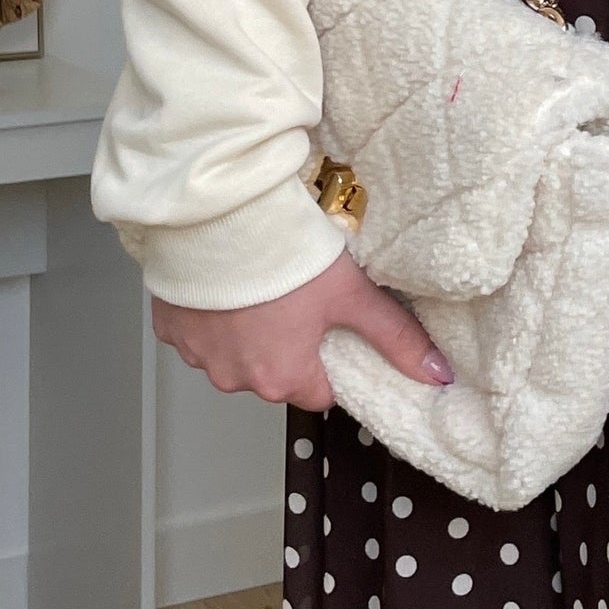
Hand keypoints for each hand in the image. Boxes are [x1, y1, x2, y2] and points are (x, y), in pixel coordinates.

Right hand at [152, 249, 452, 409]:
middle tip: (296, 299)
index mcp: (280, 378)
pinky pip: (198, 333)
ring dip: (247, 333)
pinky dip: (213, 316)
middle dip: (286, 346)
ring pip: (234, 355)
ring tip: (260, 287)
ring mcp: (196, 355)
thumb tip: (438, 376)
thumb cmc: (284, 255)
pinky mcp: (169, 328)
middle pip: (274, 375)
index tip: (330, 329)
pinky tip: (227, 286)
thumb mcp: (352, 295)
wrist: (219, 216)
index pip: (319, 392)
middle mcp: (233, 377)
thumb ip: (396, 338)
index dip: (330, 361)